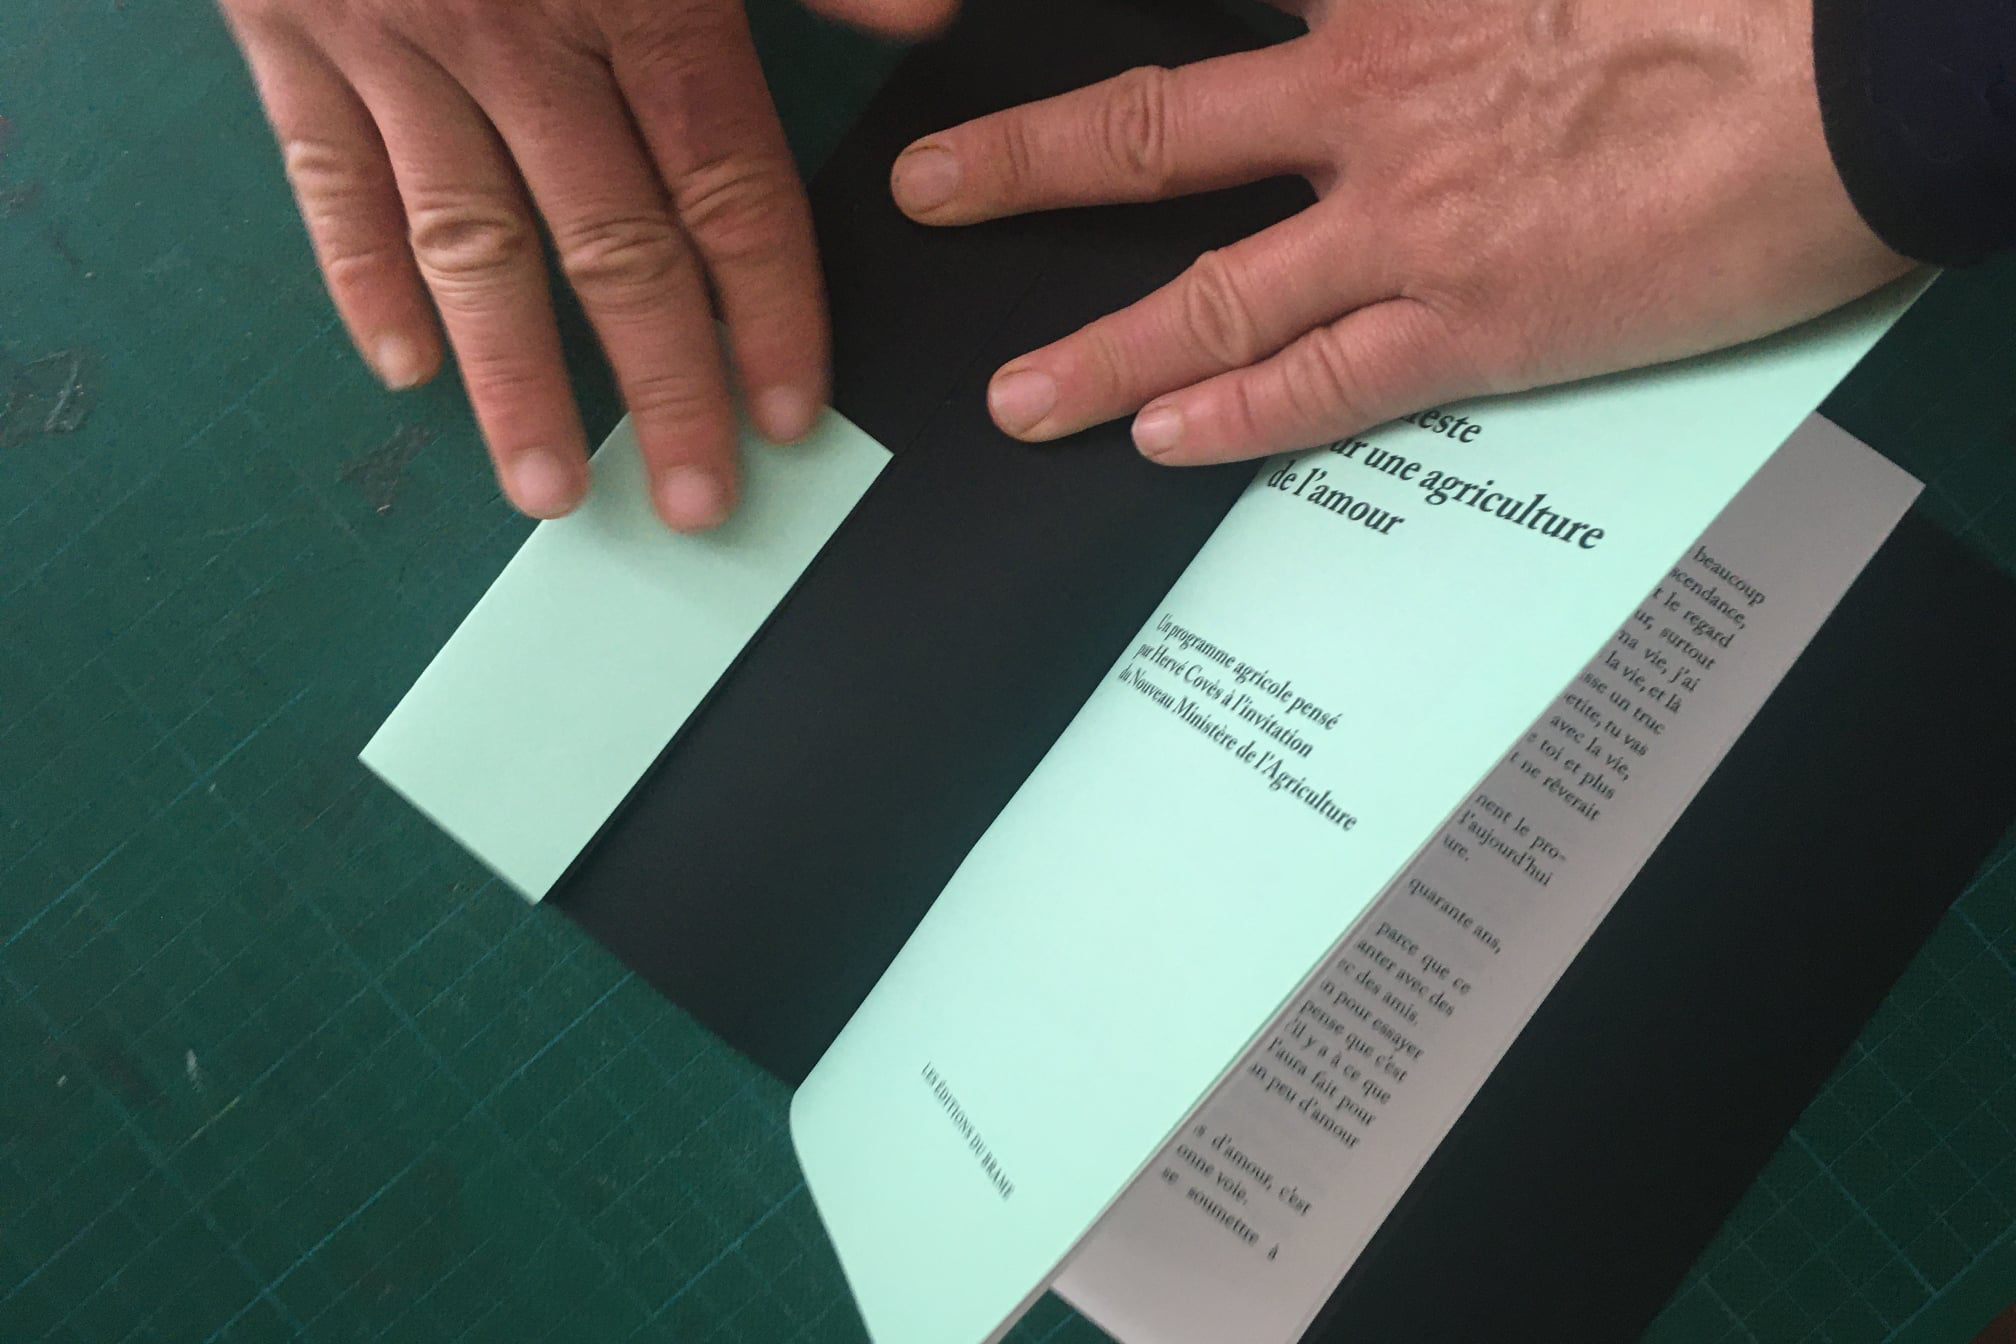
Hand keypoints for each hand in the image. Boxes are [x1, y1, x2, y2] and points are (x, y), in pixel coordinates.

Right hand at [220, 0, 951, 529]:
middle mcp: (518, 35)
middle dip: (665, 386)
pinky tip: (407, 369)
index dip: (769, 306)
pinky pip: (323, 179)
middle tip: (701, 502)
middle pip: (610, 245)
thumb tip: (925, 19)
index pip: (725, 184)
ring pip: (468, 242)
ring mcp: (393, 42)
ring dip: (516, 379)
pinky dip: (360, 278)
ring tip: (555, 488)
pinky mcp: (288, 33)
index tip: (793, 410)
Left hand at [891, 0, 1915, 464]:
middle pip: (1152, 134)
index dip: (1090, 20)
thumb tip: (1366, 8)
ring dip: (1099, 350)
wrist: (1864, 70)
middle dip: (1024, 162)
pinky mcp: (1480, 327)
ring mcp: (1414, 226)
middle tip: (930, 187)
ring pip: (1211, 297)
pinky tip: (1160, 444)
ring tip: (1014, 398)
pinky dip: (1237, 420)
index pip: (1200, 10)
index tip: (990, 23)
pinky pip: (1327, 388)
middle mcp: (1371, 105)